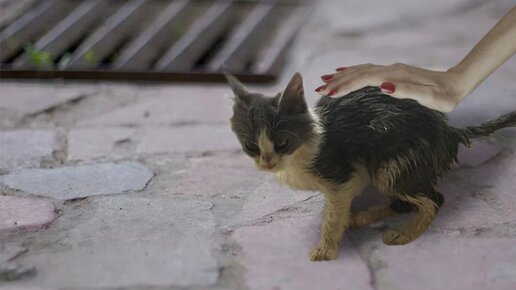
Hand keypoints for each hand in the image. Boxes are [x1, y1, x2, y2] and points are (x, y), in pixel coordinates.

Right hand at [315, 63, 465, 112]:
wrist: (456, 83)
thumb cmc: (445, 96)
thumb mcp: (431, 99)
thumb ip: (407, 92)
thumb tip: (383, 87)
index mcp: (396, 76)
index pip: (364, 79)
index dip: (346, 86)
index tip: (329, 94)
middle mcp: (390, 70)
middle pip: (358, 73)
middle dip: (338, 81)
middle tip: (319, 90)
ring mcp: (391, 69)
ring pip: (360, 70)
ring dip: (342, 76)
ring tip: (324, 82)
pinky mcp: (392, 72)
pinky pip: (367, 70)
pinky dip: (352, 71)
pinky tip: (343, 73)